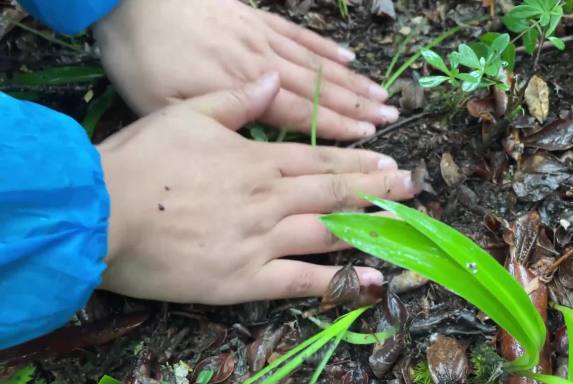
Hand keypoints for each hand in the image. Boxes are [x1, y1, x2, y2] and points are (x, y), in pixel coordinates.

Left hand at [94, 0, 398, 140]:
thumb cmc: (143, 57)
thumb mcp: (164, 100)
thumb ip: (216, 112)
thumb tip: (270, 107)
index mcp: (241, 88)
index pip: (301, 112)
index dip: (337, 126)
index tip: (370, 136)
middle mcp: (262, 63)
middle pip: (319, 87)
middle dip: (357, 106)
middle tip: (391, 118)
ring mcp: (261, 38)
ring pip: (316, 63)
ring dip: (351, 81)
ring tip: (382, 94)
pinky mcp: (255, 20)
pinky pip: (299, 36)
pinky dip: (326, 49)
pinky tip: (348, 59)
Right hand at [98, 74, 417, 303]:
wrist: (101, 212)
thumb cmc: (140, 161)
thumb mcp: (187, 114)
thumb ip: (236, 100)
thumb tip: (272, 80)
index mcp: (256, 161)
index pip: (320, 161)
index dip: (359, 163)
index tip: (390, 162)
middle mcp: (269, 199)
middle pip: (335, 194)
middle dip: (378, 189)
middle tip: (413, 188)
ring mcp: (261, 240)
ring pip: (329, 234)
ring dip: (370, 228)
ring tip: (404, 225)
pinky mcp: (245, 278)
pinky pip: (302, 281)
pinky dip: (339, 281)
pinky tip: (372, 281)